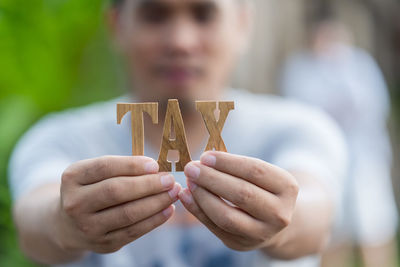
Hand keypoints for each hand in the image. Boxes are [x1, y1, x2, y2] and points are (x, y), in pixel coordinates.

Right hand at [55, 156, 180, 253]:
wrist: (69, 224)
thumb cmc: (92, 189)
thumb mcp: (96, 174)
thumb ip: (121, 168)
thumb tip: (157, 169)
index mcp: (72, 177)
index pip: (104, 167)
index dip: (132, 165)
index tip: (155, 165)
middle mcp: (75, 203)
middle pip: (116, 191)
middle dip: (148, 184)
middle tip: (170, 179)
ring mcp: (88, 227)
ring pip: (128, 213)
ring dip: (156, 202)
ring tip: (173, 193)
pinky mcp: (103, 244)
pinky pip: (134, 231)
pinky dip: (155, 220)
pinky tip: (168, 209)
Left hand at [179, 151, 298, 250]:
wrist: (272, 220)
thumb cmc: (260, 187)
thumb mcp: (260, 174)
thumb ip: (235, 166)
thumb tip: (202, 161)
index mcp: (287, 187)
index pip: (254, 171)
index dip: (227, 163)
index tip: (205, 156)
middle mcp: (279, 213)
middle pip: (241, 194)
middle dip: (212, 179)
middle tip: (191, 167)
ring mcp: (261, 233)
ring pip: (226, 216)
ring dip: (202, 196)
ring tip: (189, 181)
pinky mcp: (240, 244)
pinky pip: (214, 227)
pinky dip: (196, 210)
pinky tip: (186, 196)